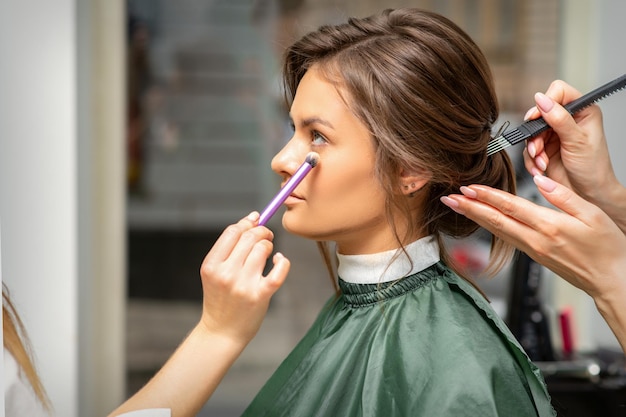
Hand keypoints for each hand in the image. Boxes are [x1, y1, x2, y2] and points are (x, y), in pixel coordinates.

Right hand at [199, 211, 289, 345]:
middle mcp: (226, 274)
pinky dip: (283, 261)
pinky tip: (279, 260)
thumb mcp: (216, 271)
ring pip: (263, 249)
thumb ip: (231, 246)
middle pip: (249, 237)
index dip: (247, 223)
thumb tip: (253, 216)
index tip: (255, 223)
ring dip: (269, 246)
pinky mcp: (260, 296)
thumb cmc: (221, 298)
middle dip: (262, 232)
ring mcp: (243, 285)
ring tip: (268, 253)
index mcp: (211, 265)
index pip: (232, 232)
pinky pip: (278, 271)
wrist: (221, 332)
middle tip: (266, 236)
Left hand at [441, 176, 625, 300]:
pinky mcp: (534, 256)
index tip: (468, 188)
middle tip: (449, 198)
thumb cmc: (608, 248)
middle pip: (495, 221)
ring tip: (457, 207)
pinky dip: (490, 227)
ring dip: (475, 217)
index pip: (511, 207)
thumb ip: (564, 196)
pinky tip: (482, 221)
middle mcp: (536, 241)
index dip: (487, 196)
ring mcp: (533, 251)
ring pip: (497, 231)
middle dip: (470, 208)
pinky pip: (507, 239)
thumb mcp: (593, 215)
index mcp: (550, 227)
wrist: (612, 280)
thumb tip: (540, 180)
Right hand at [522, 80, 618, 208]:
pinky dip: (532, 160)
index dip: (545, 103)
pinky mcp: (544, 148)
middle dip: (536, 134)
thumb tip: (542, 100)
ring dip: (533, 150)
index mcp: (583, 111)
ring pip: (531, 133)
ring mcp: (554, 134)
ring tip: (542, 162)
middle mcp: (567, 120)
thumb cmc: (593, 168)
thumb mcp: (577, 141)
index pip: (558, 92)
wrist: (588, 194)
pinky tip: (541, 167)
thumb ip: (559, 119)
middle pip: (539, 114)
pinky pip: (528, 149)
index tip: (536, 117)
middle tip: (538, 147)